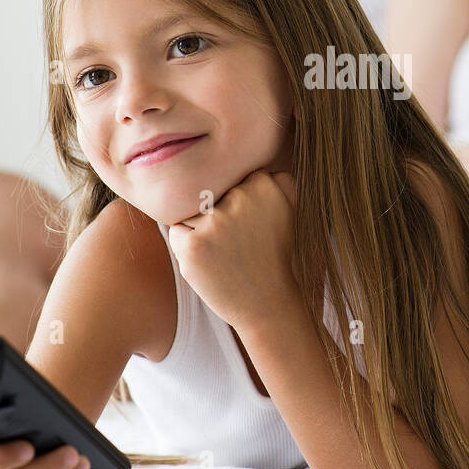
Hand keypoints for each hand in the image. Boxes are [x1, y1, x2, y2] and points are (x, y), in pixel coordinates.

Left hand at [165, 170, 299, 334]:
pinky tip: (211, 264)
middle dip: (214, 214)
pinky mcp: (194, 245)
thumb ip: (278, 181)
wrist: (269, 303)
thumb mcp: (291, 212)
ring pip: (190, 211)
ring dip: (199, 230)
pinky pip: (177, 233)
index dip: (232, 202)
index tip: (249, 225)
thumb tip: (259, 165)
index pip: (227, 177)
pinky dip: (187, 249)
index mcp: (265, 184)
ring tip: (224, 253)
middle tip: (237, 243)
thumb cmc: (274, 256)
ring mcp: (216, 221)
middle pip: (207, 192)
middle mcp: (241, 198)